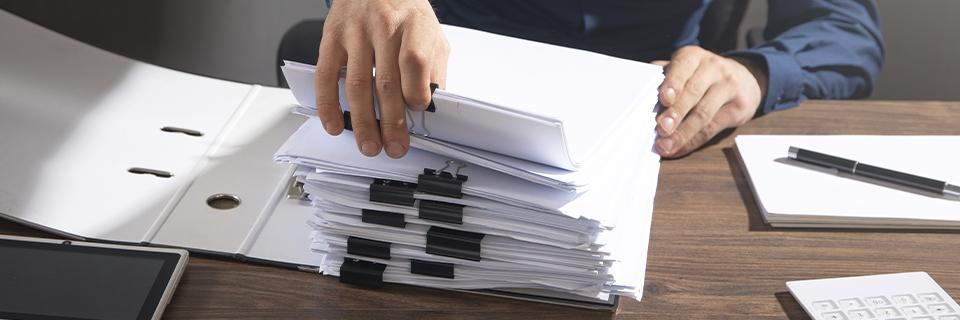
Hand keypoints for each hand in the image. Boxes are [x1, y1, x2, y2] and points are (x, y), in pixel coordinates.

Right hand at [315, 0, 448, 157]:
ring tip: (370, 145)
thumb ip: (433, 68)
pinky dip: (328, 104)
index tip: (418, 110)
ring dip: (363, 121)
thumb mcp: (431, 32)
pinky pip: (326, 75)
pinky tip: (335, 124)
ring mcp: (355, 34)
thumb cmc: (404, 11)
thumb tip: (433, 106)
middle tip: (395, 147)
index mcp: (413, 24)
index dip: (416, 91)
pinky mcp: (332, 39)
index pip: (414, 62)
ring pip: (358, 84)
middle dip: (391, 121)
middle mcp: (383, 27)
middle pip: (387, 81)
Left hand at [653, 46, 765, 157]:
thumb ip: (663, 78)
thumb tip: (638, 93)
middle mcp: (713, 68)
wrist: (744, 79)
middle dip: (676, 112)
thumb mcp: (685, 69)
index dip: (673, 83)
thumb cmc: (701, 76)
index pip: (682, 67)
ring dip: (683, 133)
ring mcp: (728, 87)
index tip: (663, 99)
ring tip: (666, 145)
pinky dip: (693, 141)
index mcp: (693, 56)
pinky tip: (680, 148)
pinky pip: (712, 128)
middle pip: (693, 92)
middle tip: (661, 128)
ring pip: (703, 113)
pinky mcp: (739, 107)